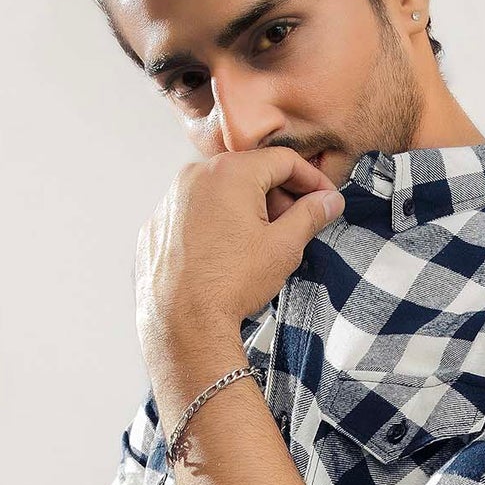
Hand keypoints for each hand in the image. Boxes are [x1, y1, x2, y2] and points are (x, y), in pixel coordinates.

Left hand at [135, 146, 344, 357]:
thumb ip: (310, 216)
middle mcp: (194, 177)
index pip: (282, 160)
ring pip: (220, 193)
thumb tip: (328, 202)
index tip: (324, 198)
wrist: (183, 324)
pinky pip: (194, 213)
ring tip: (259, 245)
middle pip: (249, 173)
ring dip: (246, 210)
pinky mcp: (157, 225)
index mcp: (229, 173)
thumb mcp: (283, 247)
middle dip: (278, 196)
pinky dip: (215, 224)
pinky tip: (226, 254)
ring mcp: (170, 200)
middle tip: (294, 226)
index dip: (311, 179)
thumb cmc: (228, 285)